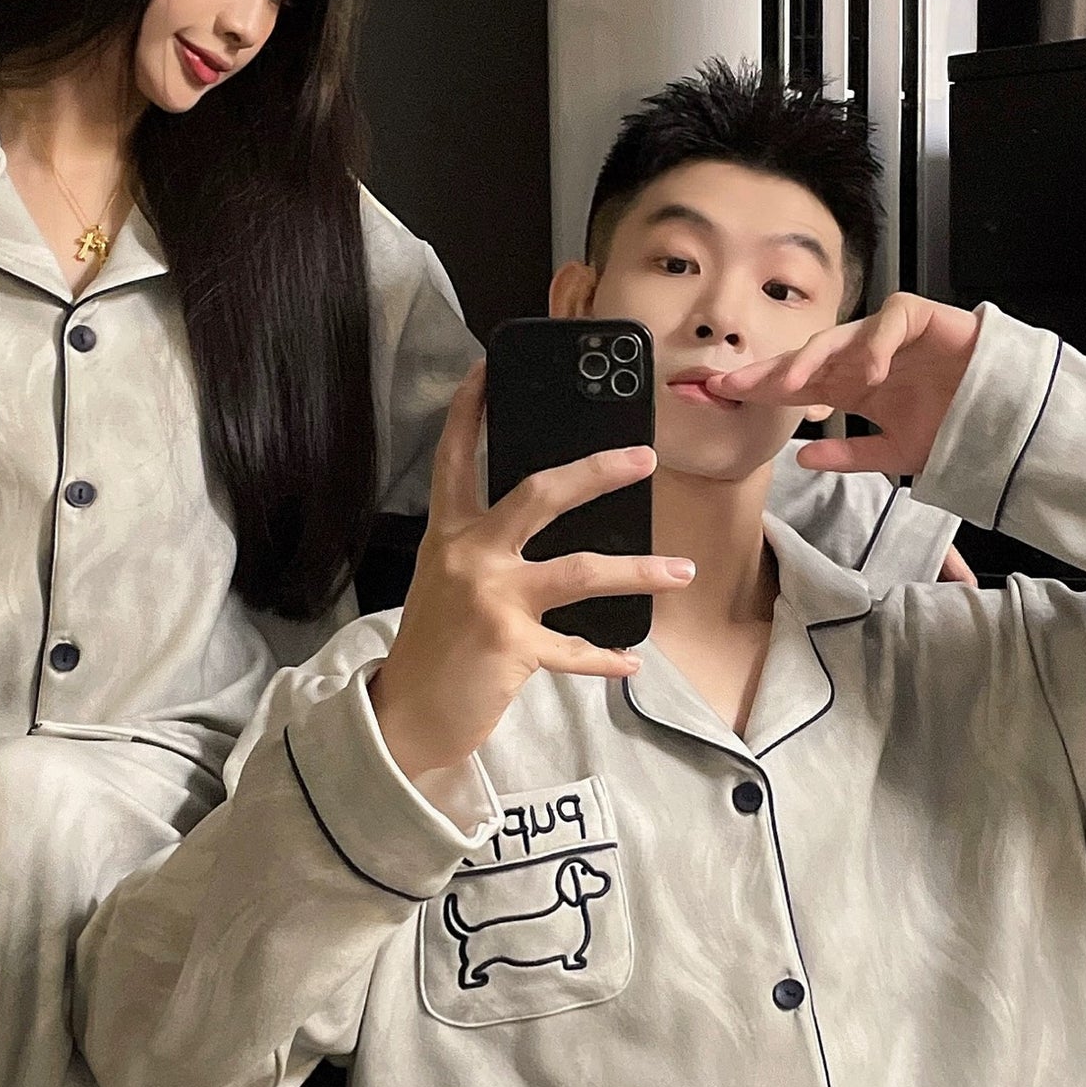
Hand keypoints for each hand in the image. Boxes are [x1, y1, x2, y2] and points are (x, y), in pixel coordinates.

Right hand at [369, 365, 686, 781]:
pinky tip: (632, 662)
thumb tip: (553, 532)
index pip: (456, 459)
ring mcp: (490, 598)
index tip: (488, 369)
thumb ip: (487, 552)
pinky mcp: (510, 645)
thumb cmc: (435, 649)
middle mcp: (469, 556)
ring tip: (681, 571)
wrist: (404, 716)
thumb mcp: (449, 586)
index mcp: (450, 535)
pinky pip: (576, 649)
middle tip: (644, 458)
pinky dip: (608, 659)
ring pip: (580, 569)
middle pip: (540, 494)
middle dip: (598, 471)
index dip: (469, 411)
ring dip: (639, 570)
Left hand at [705, 291, 981, 475]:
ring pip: (841, 335)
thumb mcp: (895, 453)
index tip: (722, 395)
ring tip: (790, 384)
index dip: (761, 388)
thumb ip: (850, 455)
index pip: (798, 385)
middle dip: (769, 370)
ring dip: (813, 358)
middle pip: (808, 358)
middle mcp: (864, 358)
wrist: (1006, 419)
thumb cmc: (954, 428)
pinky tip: (868, 373)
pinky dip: (877, 344)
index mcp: (853, 387)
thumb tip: (801, 456)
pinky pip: (891, 320)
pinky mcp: (923, 318)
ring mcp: (891, 337)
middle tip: (732, 383)